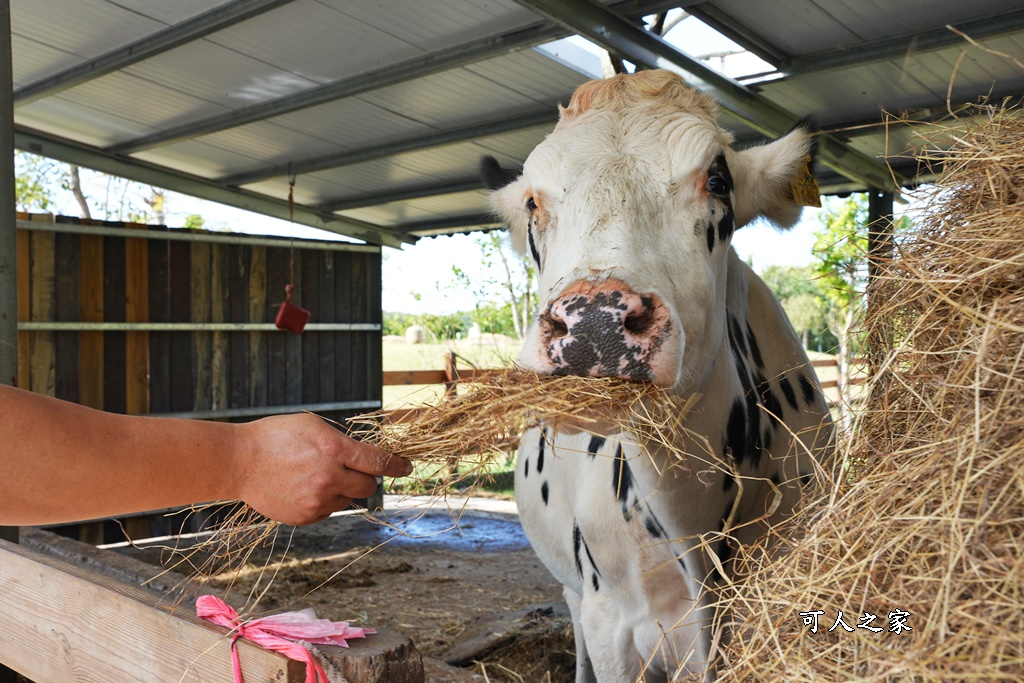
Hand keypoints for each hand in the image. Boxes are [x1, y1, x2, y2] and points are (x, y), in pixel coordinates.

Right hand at [234, 413, 411, 525]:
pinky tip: (302, 487)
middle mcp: (330, 478)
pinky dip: (323, 500)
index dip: (397, 465)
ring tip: (313, 475)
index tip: (406, 467)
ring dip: (341, 488)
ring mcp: (318, 500)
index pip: (379, 462)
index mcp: (335, 450)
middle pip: (368, 485)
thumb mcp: (313, 425)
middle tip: (347, 468)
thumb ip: (341, 441)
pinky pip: (329, 509)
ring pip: (348, 498)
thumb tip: (363, 456)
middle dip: (364, 477)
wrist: (239, 461)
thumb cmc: (276, 436)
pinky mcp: (306, 516)